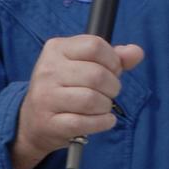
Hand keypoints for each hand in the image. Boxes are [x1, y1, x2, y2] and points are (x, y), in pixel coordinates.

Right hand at [11, 35, 144, 168]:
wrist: (32, 120)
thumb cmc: (65, 87)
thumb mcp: (84, 64)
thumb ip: (113, 57)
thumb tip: (136, 52)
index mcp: (56, 49)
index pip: (94, 45)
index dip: (112, 59)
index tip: (113, 70)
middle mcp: (48, 70)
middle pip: (97, 74)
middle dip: (113, 86)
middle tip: (110, 92)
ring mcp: (46, 97)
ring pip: (91, 100)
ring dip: (106, 106)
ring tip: (103, 106)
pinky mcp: (49, 123)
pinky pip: (84, 123)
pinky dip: (102, 123)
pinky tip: (104, 120)